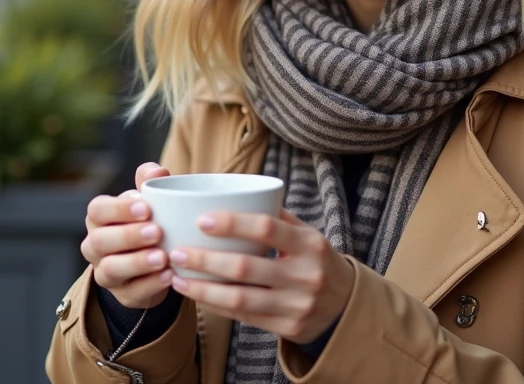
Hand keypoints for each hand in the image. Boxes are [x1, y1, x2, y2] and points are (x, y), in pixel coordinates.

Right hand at [81, 162, 172, 308]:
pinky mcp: (123, 295)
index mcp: (99, 218)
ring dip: (137, 263)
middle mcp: (95, 246)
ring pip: (111, 269)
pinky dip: (151, 285)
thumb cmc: (148, 221)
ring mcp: (105, 273)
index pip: (98, 210)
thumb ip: (150, 182)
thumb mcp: (149, 200)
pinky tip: (169, 276)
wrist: (154, 261)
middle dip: (129, 236)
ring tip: (163, 257)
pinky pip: (131, 292)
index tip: (146, 207)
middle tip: (157, 232)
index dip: (119, 209)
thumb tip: (159, 172)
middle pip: (100, 241)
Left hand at [168, 209, 354, 344]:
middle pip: (245, 267)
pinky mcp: (286, 328)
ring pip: (239, 298)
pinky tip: (196, 294)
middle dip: (205, 260)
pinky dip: (215, 305)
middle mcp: (304, 275)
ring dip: (202, 288)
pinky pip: (243, 316)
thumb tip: (238, 195)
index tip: (202, 220)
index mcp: (309, 244)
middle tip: (176, 252)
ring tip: (177, 277)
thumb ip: (279, 218)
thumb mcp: (310, 236)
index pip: (267, 229)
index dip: (232, 224)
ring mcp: (296, 305)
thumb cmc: (318, 263)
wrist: (347, 307)